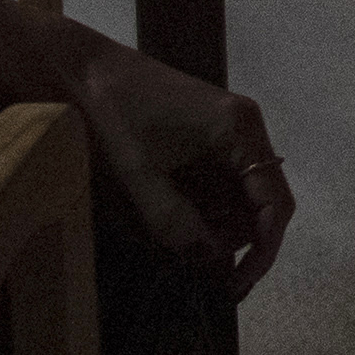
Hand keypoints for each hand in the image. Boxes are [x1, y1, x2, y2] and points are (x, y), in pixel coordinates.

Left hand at [53, 32, 296, 295]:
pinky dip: (201, 210)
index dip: (263, 250)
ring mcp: (225, 132)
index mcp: (240, 130)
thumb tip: (210, 263)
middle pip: (261, 203)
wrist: (79, 68)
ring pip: (238, 197)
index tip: (234, 286)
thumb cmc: (110, 113)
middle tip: (195, 271)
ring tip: (175, 248)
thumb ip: (176, 222)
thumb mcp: (139, 174)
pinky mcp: (205, 136)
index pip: (275, 203)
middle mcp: (243, 130)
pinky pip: (218, 184)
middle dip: (233, 241)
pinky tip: (171, 223)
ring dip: (214, 228)